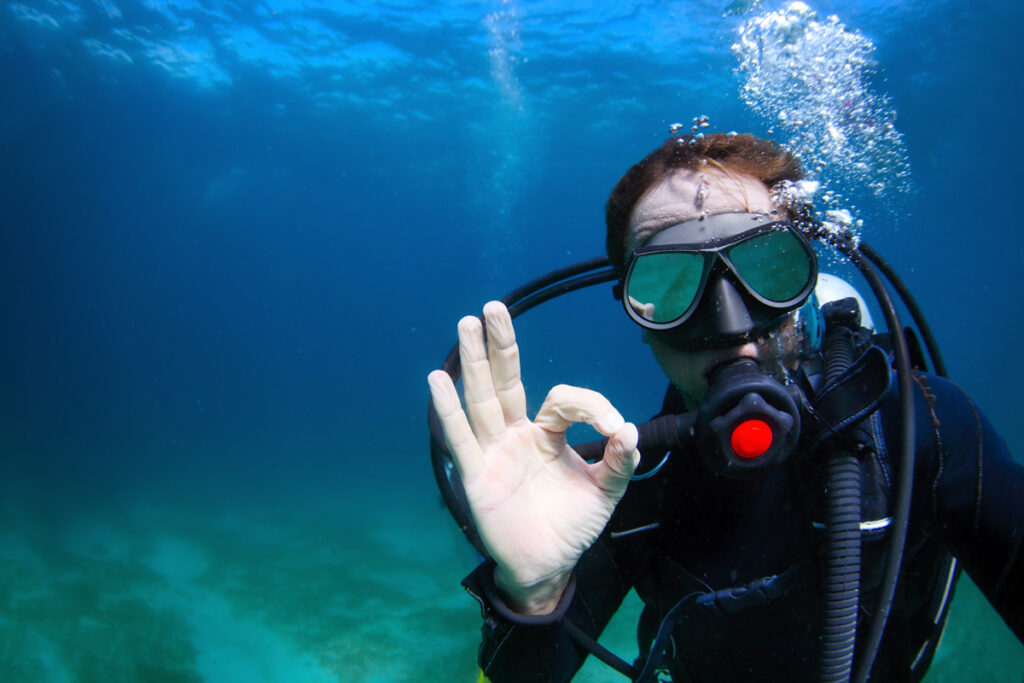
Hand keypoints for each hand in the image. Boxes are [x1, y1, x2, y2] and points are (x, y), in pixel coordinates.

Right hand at [428, 301, 639, 613]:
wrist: (548, 566)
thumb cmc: (572, 525)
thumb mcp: (604, 492)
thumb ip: (618, 462)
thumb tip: (630, 430)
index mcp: (547, 433)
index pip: (563, 400)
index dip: (591, 406)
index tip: (616, 429)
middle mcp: (516, 434)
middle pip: (506, 381)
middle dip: (501, 345)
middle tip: (493, 307)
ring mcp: (494, 452)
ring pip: (481, 399)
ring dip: (474, 363)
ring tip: (467, 324)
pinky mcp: (477, 475)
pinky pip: (461, 438)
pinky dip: (449, 410)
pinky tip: (438, 379)